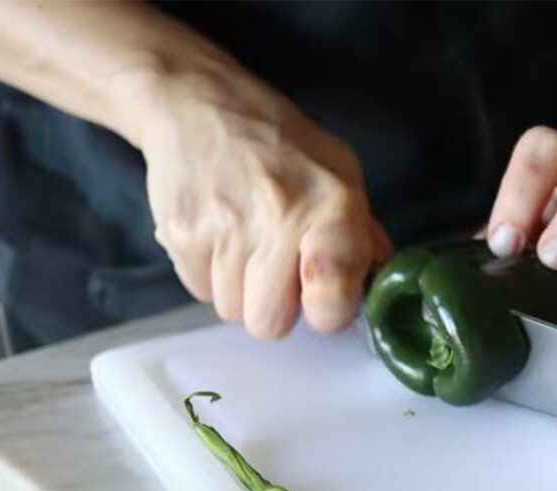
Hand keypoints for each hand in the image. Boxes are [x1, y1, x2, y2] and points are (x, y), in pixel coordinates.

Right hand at [138, 66, 390, 338]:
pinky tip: (218, 234)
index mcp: (332, 207)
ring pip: (232, 311)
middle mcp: (279, 221)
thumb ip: (361, 226)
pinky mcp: (179, 235)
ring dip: (241, 289)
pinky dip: (209, 272)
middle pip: (271, 323)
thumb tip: (376, 273)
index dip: (329, 311)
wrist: (195, 102)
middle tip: (278, 267)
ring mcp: (224, 231)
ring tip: (245, 240)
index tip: (324, 295)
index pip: (333, 300)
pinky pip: (198, 290)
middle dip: (275, 306)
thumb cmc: (277, 138)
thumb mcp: (338, 168)